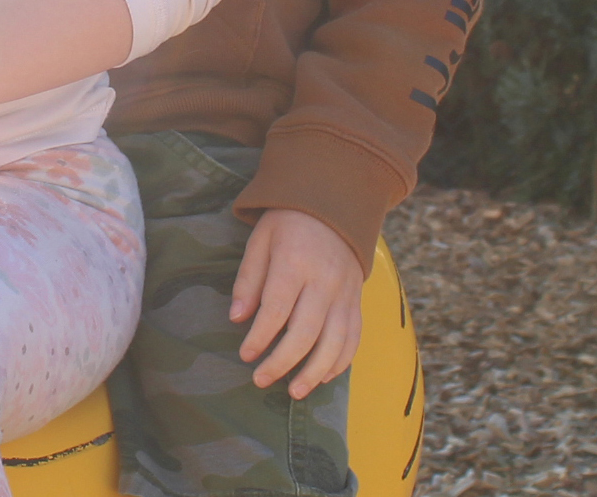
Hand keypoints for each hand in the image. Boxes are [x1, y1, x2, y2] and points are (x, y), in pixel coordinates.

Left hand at [231, 208, 363, 398]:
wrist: (334, 205)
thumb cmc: (288, 222)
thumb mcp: (261, 239)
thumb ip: (249, 279)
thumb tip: (238, 319)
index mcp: (295, 261)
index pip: (277, 309)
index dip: (260, 337)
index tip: (245, 354)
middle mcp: (324, 280)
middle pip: (305, 332)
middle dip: (282, 361)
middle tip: (260, 379)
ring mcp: (345, 293)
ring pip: (334, 342)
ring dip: (314, 372)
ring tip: (293, 391)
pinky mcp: (358, 301)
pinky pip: (353, 338)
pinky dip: (340, 362)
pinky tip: (322, 376)